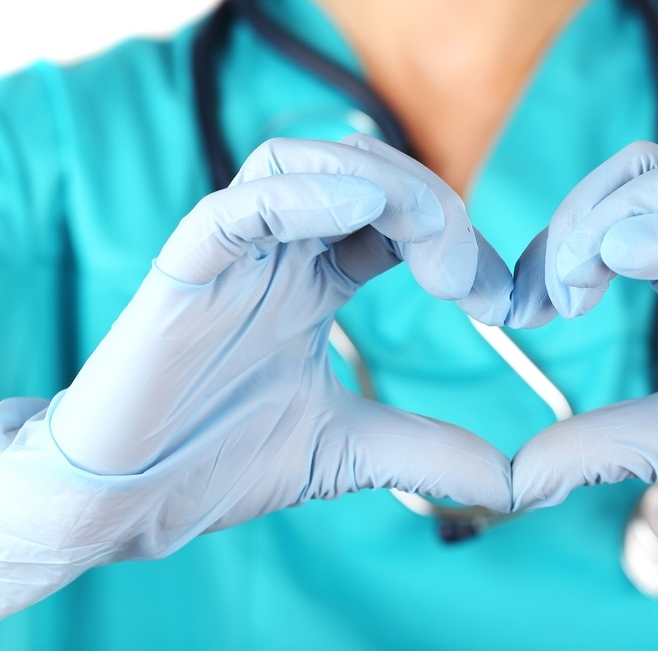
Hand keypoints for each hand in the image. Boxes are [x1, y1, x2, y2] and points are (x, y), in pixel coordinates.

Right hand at [0, 135, 512, 617]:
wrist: (131, 507)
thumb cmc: (223, 461)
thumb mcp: (352, 452)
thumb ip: (431, 454)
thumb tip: (513, 485)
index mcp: (315, 283)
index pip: (394, 221)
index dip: (457, 242)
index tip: (502, 302)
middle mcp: (278, 257)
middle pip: (359, 172)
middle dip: (431, 205)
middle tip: (471, 279)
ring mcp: (231, 260)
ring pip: (298, 163)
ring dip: (379, 184)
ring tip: (433, 239)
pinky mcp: (182, 277)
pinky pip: (232, 210)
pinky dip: (294, 196)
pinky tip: (357, 209)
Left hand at [509, 142, 657, 570]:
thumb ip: (594, 446)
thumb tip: (517, 479)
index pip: (616, 215)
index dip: (557, 244)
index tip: (519, 306)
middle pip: (644, 174)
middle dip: (576, 216)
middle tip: (545, 293)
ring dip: (617, 212)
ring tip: (575, 277)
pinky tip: (628, 254)